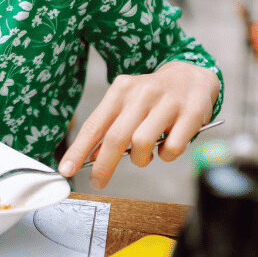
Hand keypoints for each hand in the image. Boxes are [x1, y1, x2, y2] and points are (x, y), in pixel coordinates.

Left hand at [57, 61, 218, 187]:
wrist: (191, 76)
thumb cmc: (154, 96)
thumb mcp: (127, 104)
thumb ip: (110, 128)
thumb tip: (93, 156)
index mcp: (121, 90)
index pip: (95, 124)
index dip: (78, 150)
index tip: (66, 169)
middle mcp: (142, 93)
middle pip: (116, 137)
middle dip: (104, 165)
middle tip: (98, 181)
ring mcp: (167, 103)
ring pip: (142, 143)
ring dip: (140, 159)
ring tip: (144, 156)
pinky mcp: (190, 114)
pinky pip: (172, 147)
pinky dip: (166, 156)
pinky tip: (166, 149)